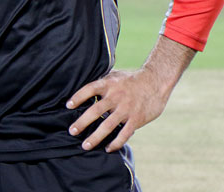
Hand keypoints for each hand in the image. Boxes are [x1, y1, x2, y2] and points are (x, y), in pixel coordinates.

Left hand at [66, 35, 195, 152]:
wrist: (156, 81)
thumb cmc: (132, 79)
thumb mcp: (115, 76)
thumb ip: (102, 83)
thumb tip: (85, 89)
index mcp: (109, 84)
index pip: (89, 89)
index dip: (78, 97)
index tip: (68, 106)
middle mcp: (116, 96)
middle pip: (95, 110)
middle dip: (82, 122)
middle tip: (72, 131)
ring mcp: (126, 109)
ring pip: (108, 126)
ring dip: (95, 137)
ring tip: (85, 145)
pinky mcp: (137, 119)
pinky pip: (124, 134)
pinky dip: (115, 143)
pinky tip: (108, 148)